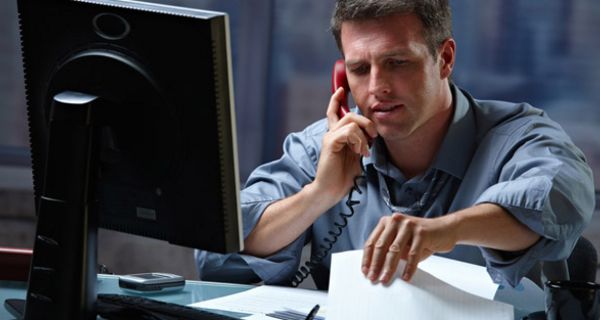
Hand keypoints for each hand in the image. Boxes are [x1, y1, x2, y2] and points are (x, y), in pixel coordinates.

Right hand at [312, 87, 376, 204]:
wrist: (330, 190)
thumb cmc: (342, 176)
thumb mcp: (356, 156)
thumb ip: (360, 143)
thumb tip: (371, 135)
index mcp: (336, 135)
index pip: (334, 112)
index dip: (336, 99)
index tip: (341, 89)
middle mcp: (331, 133)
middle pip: (351, 114)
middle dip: (367, 122)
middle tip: (374, 137)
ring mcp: (329, 137)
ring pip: (352, 121)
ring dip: (364, 135)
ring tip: (364, 151)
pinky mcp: (330, 143)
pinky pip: (349, 132)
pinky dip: (359, 142)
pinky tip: (359, 153)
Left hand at [362, 213, 457, 283]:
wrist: (445, 229)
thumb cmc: (421, 238)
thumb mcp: (401, 241)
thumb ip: (389, 250)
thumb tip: (376, 268)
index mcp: (387, 222)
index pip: (372, 242)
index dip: (367, 258)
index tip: (366, 272)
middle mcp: (396, 221)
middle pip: (381, 246)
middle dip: (376, 265)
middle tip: (373, 278)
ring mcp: (409, 225)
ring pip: (394, 250)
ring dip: (389, 268)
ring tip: (386, 279)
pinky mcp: (422, 232)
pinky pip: (412, 254)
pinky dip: (409, 268)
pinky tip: (406, 277)